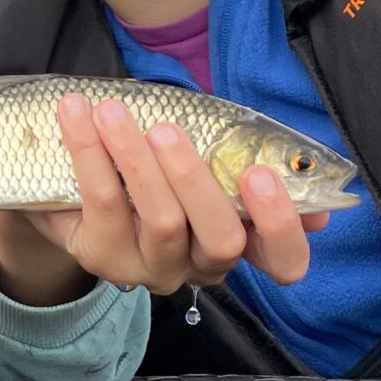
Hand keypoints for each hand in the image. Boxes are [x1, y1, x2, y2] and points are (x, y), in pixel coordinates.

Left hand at [0, 95, 310, 304]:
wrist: (77, 171)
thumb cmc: (161, 155)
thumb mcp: (207, 149)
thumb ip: (250, 152)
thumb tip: (302, 166)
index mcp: (243, 240)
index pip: (284, 261)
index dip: (281, 226)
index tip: (262, 174)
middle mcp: (203, 264)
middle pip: (221, 240)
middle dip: (198, 181)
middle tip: (169, 130)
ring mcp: (155, 268)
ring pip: (162, 222)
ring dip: (136, 158)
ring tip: (113, 112)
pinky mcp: (105, 260)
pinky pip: (103, 205)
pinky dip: (90, 153)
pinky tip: (78, 117)